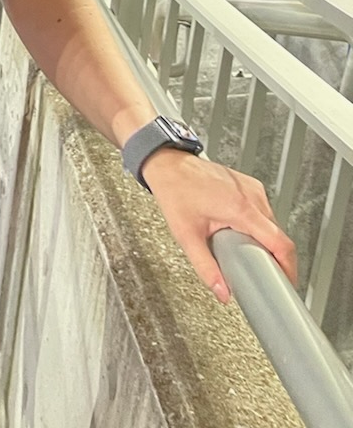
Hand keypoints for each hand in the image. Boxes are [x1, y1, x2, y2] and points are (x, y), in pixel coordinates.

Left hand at [142, 149, 295, 301]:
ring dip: (266, 242)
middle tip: (264, 275)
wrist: (168, 163)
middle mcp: (251, 195)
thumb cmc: (175, 191)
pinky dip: (259, 227)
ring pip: (272, 223)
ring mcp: (252, 188)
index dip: (289, 268)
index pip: (281, 243)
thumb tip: (222, 292)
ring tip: (250, 255)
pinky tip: (243, 234)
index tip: (288, 284)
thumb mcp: (187, 236)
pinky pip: (263, 212)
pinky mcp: (249, 185)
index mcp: (241, 208)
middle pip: (278, 236)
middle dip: (275, 258)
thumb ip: (206, 268)